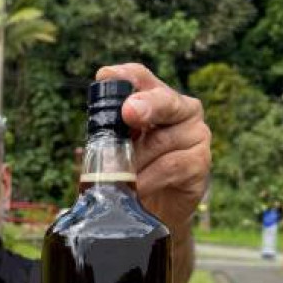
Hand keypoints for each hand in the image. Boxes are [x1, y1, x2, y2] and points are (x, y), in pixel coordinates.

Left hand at [95, 63, 210, 237]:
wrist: (158, 207)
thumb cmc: (136, 170)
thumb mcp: (117, 150)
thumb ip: (108, 138)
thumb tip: (82, 147)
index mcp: (158, 98)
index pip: (141, 77)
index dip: (125, 75)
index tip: (106, 76)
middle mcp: (182, 110)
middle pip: (164, 101)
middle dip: (145, 105)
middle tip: (128, 112)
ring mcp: (196, 135)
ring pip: (161, 141)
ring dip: (135, 160)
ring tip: (116, 175)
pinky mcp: (201, 162)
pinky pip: (171, 167)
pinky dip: (148, 178)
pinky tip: (135, 188)